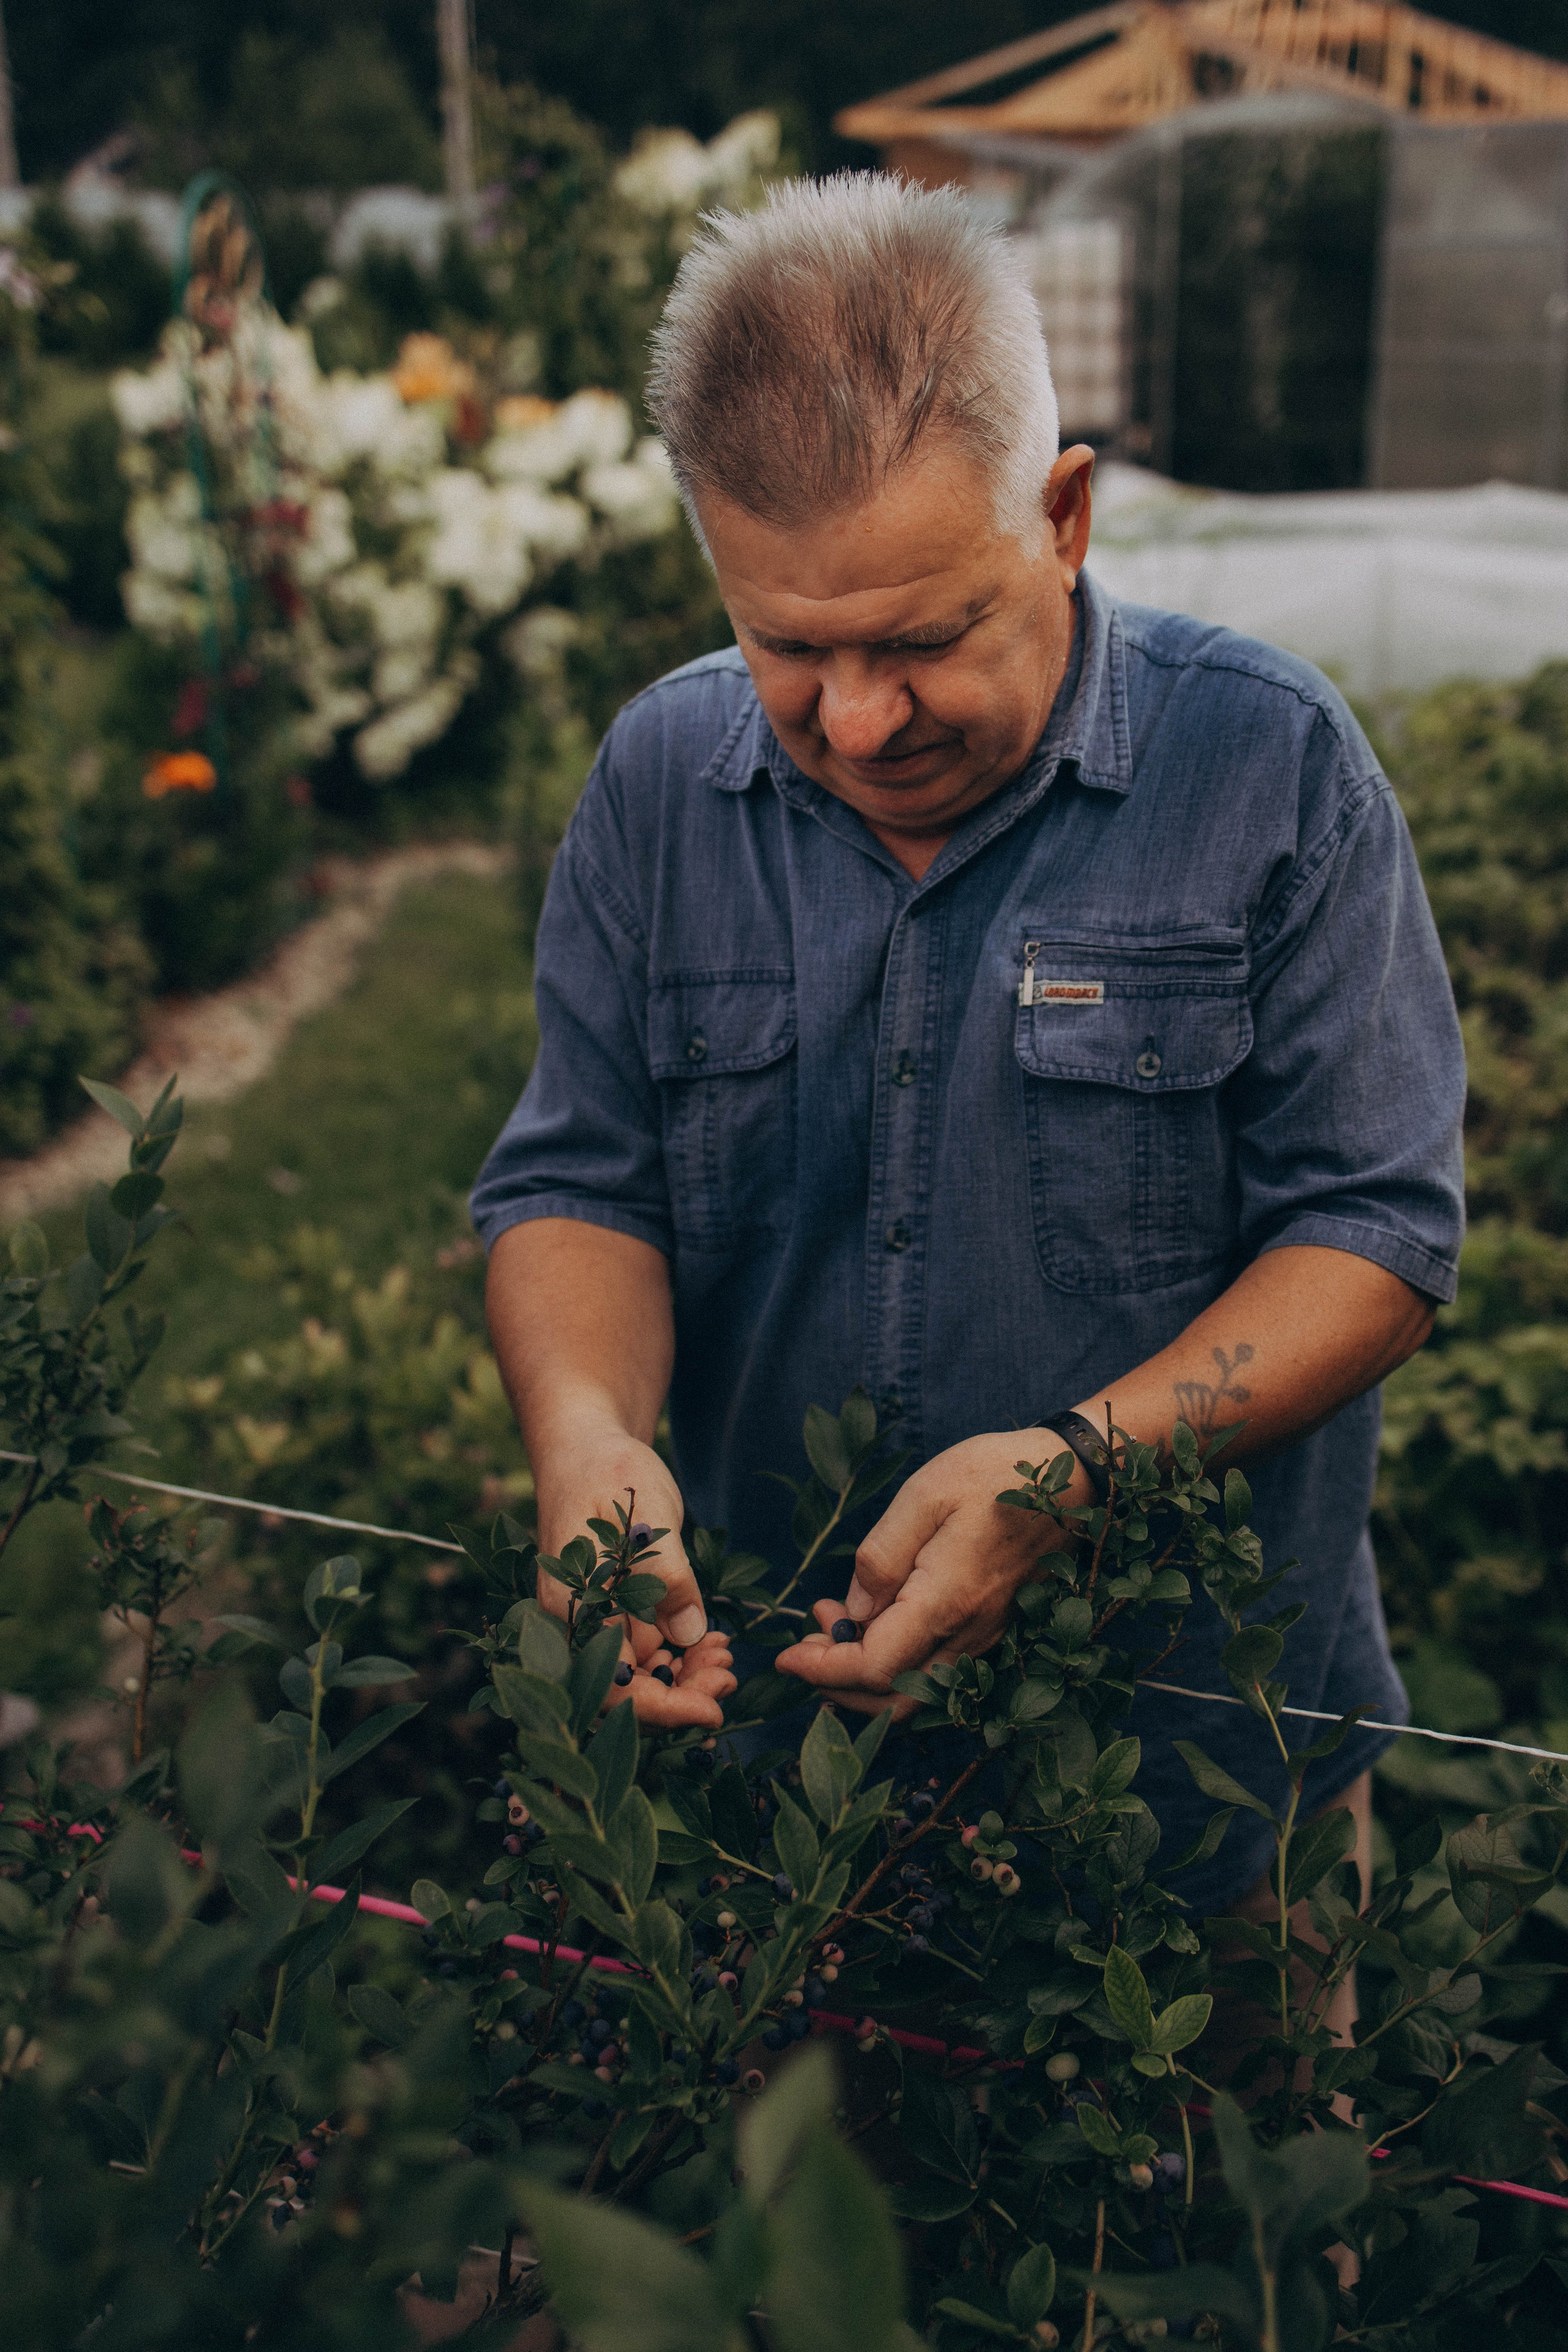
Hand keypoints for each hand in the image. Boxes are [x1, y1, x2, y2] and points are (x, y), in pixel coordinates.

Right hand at [534, 1416, 728, 1727]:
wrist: (588, 1447)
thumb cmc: (612, 1475)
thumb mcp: (646, 1518)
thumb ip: (666, 1577)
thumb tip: (688, 1635)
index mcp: (567, 1606)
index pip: (613, 1686)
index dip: (663, 1708)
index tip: (712, 1711)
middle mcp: (571, 1624)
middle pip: (625, 1691)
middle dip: (680, 1695)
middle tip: (728, 1675)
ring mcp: (588, 1621)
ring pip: (636, 1676)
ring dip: (682, 1677)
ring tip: (723, 1656)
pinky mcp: (609, 1614)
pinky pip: (640, 1652)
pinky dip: (675, 1656)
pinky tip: (708, 1643)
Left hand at [774, 1428, 1084, 1713]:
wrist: (1069, 1478)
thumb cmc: (994, 1475)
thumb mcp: (925, 1495)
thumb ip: (882, 1556)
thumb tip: (853, 1611)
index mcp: (945, 1602)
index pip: (874, 1667)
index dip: (823, 1670)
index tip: (786, 1655)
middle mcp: (967, 1633)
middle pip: (892, 1699)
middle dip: (837, 1685)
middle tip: (805, 1639)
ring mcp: (982, 1636)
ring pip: (915, 1694)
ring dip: (864, 1677)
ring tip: (832, 1622)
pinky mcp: (988, 1629)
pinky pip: (935, 1673)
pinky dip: (895, 1666)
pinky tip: (873, 1621)